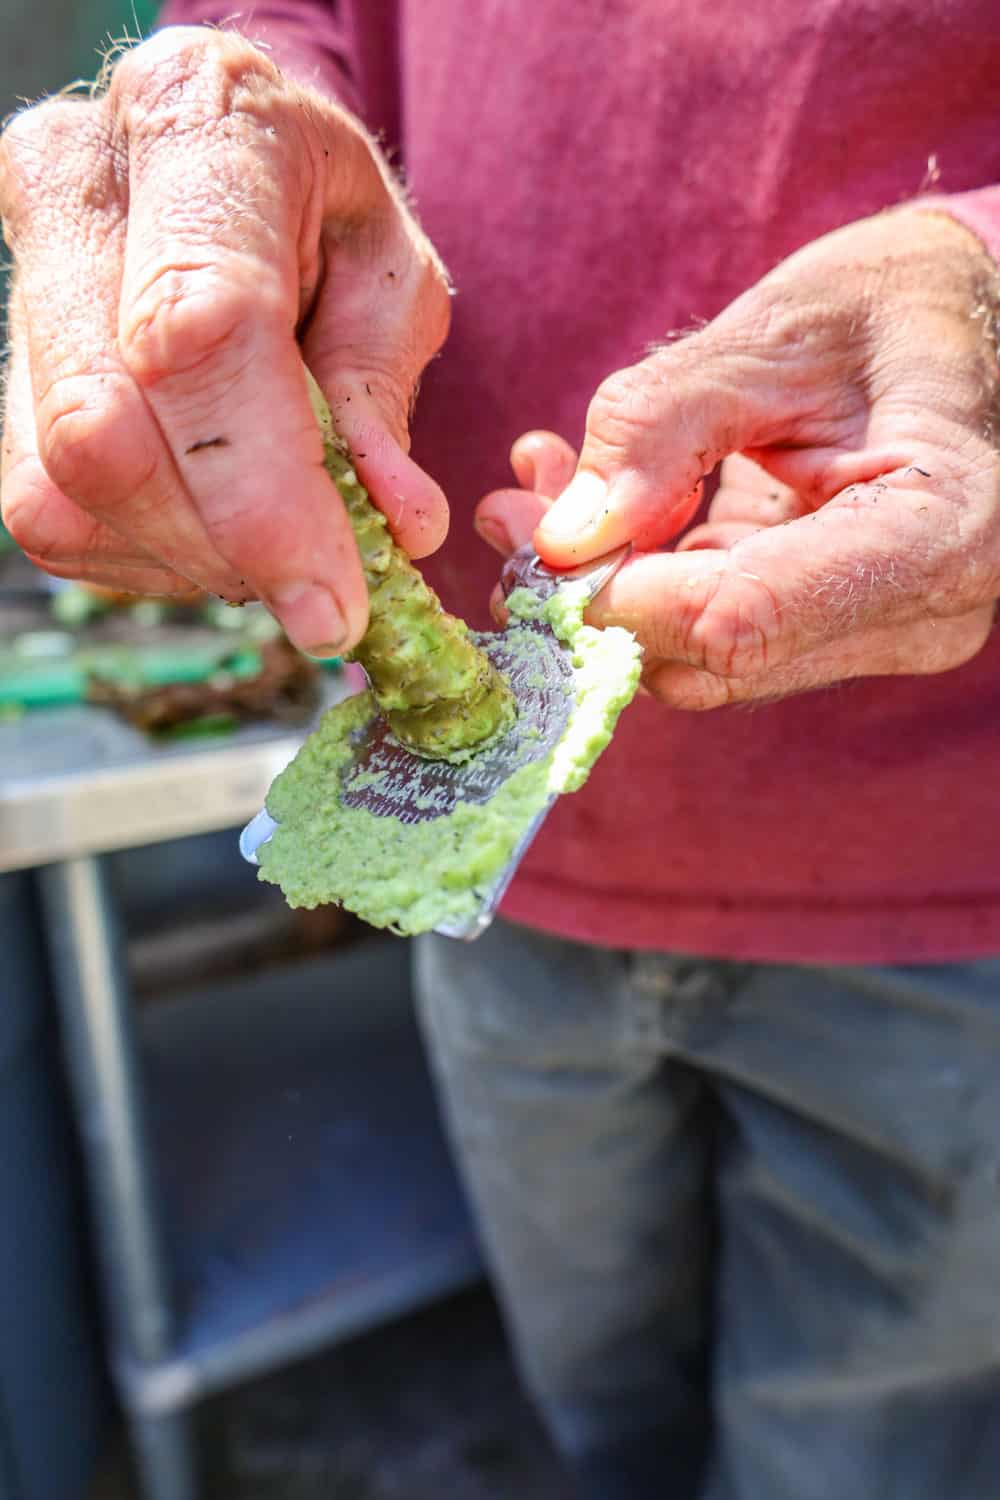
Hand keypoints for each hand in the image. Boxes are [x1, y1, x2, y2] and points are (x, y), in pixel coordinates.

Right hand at [0, 27, 450, 653]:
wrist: (234, 167)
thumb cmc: (327, 220)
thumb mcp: (393, 280)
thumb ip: (383, 396)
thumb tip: (397, 526)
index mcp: (195, 125)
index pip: (197, 329)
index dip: (264, 494)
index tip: (333, 606)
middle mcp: (70, 185)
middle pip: (103, 428)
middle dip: (223, 549)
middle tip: (321, 595)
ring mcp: (12, 275)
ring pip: (63, 489)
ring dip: (187, 559)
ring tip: (272, 534)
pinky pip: (49, 515)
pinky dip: (145, 556)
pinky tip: (211, 519)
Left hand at [525, 209, 999, 706]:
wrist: (954, 325)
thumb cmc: (889, 307)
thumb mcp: (776, 332)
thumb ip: (664, 426)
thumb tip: (562, 538)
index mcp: (936, 531)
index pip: (740, 614)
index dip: (618, 592)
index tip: (534, 534)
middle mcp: (917, 614)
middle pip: (710, 657)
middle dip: (593, 591)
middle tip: (511, 505)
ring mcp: (874, 634)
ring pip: (695, 660)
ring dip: (605, 586)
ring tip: (542, 486)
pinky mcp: (828, 632)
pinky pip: (709, 635)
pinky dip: (642, 581)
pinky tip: (599, 507)